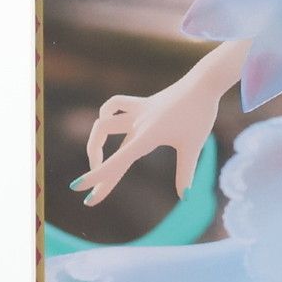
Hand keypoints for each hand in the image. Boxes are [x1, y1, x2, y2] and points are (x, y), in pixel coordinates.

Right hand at [71, 74, 217, 205]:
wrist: (204, 83)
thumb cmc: (200, 115)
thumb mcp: (194, 146)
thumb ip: (186, 172)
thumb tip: (185, 197)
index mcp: (148, 137)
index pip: (117, 161)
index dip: (97, 176)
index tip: (77, 189)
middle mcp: (138, 124)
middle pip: (109, 151)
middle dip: (97, 173)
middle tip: (91, 195)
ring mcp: (138, 112)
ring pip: (103, 124)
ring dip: (96, 143)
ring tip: (98, 161)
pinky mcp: (141, 103)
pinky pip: (115, 105)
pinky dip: (106, 113)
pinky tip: (107, 122)